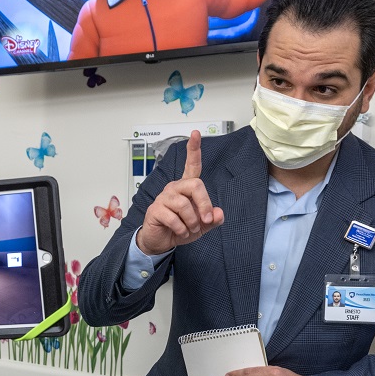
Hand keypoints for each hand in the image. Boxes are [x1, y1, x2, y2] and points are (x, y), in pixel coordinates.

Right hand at [136, 131, 224, 255]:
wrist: (161, 241)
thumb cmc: (180, 228)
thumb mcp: (202, 226)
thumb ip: (213, 219)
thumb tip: (219, 213)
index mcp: (186, 187)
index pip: (191, 165)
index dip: (193, 149)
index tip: (195, 134)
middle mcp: (174, 188)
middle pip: (195, 185)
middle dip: (204, 205)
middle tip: (206, 220)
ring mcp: (164, 198)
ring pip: (184, 204)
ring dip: (192, 221)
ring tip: (190, 228)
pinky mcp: (155, 210)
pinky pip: (173, 218)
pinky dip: (181, 229)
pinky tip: (180, 231)